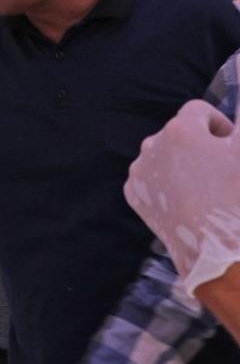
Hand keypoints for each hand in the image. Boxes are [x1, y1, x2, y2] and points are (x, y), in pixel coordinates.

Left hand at [124, 99, 239, 293]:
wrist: (221, 252)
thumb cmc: (239, 197)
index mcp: (180, 129)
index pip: (200, 111)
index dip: (220, 128)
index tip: (231, 148)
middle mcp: (151, 145)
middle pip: (180, 133)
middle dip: (202, 146)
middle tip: (223, 172)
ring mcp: (139, 172)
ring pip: (165, 155)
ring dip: (185, 163)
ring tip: (207, 189)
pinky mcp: (134, 195)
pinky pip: (152, 177)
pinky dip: (169, 183)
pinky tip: (189, 202)